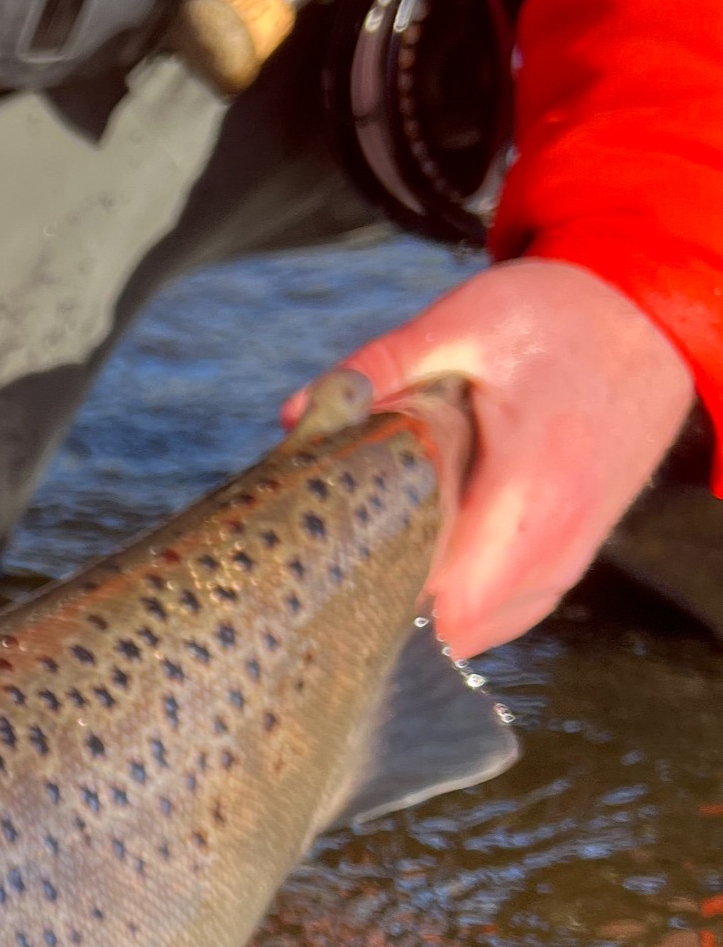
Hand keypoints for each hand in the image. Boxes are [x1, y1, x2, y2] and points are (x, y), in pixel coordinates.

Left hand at [286, 257, 694, 656]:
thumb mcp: (461, 322)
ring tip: (374, 562)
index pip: (449, 598)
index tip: (330, 572)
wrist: (649, 317)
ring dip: (426, 610)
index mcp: (528, 489)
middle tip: (335, 567)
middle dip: (391, 608)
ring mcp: (572, 555)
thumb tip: (297, 413)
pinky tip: (422, 564)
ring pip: (483, 629)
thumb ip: (379, 368)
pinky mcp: (575, 555)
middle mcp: (557, 540)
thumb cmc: (559, 317)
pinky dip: (464, 605)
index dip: (382, 600)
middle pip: (457, 627)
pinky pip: (510, 612)